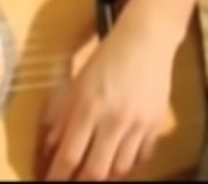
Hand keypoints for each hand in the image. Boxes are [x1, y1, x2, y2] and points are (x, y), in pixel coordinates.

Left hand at [38, 21, 174, 180]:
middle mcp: (114, 120)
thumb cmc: (108, 57)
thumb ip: (64, 116)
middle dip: (81, 183)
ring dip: (106, 176)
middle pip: (96, 171)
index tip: (51, 183)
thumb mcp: (78, 83)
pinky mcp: (156, 124)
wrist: (146, 39)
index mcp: (89, 107)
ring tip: (97, 173)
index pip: (69, 156)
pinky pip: (142, 157)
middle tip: (74, 182)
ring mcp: (138, 124)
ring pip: (121, 169)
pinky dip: (130, 164)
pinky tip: (120, 160)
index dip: (57, 176)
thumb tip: (51, 147)